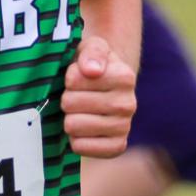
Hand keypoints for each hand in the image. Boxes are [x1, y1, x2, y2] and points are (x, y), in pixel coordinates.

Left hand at [61, 36, 136, 158]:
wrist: (105, 90)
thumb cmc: (92, 66)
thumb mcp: (91, 48)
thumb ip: (92, 52)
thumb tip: (92, 70)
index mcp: (125, 77)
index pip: (73, 79)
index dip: (68, 78)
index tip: (76, 77)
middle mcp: (129, 104)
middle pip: (70, 103)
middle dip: (66, 98)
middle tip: (76, 96)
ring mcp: (124, 127)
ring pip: (72, 125)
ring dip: (69, 118)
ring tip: (79, 111)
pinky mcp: (116, 147)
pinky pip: (80, 147)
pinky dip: (75, 139)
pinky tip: (83, 130)